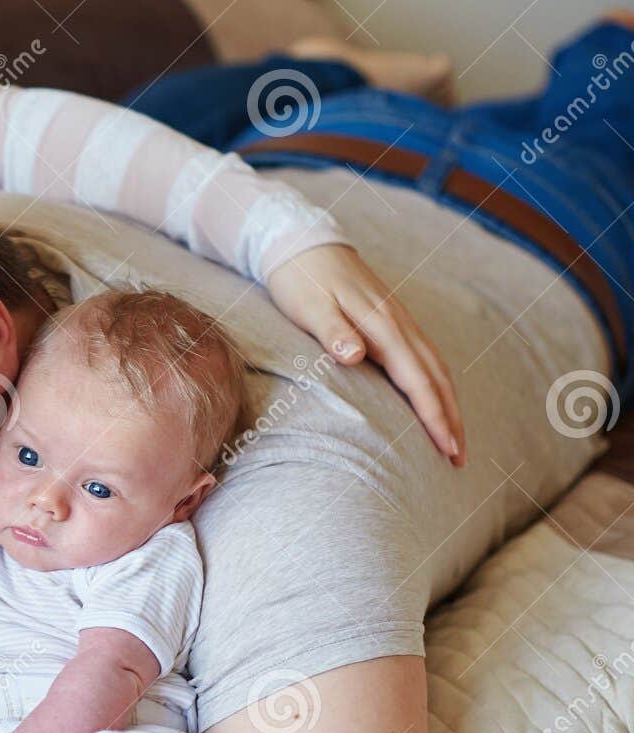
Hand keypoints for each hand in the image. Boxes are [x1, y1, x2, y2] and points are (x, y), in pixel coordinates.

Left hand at [267, 243, 465, 465]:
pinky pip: (424, 359)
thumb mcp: (309, 306)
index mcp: (382, 326)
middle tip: (459, 459)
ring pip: (436, 368)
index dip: (435, 417)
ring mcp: (399, 323)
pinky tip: (434, 402)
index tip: (447, 449)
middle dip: (451, 420)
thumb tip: (355, 355)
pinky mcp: (392, 322)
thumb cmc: (301, 281)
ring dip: (448, 405)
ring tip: (453, 439)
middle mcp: (399, 325)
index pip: (418, 380)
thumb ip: (332, 332)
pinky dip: (436, 385)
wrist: (303, 244)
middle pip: (436, 379)